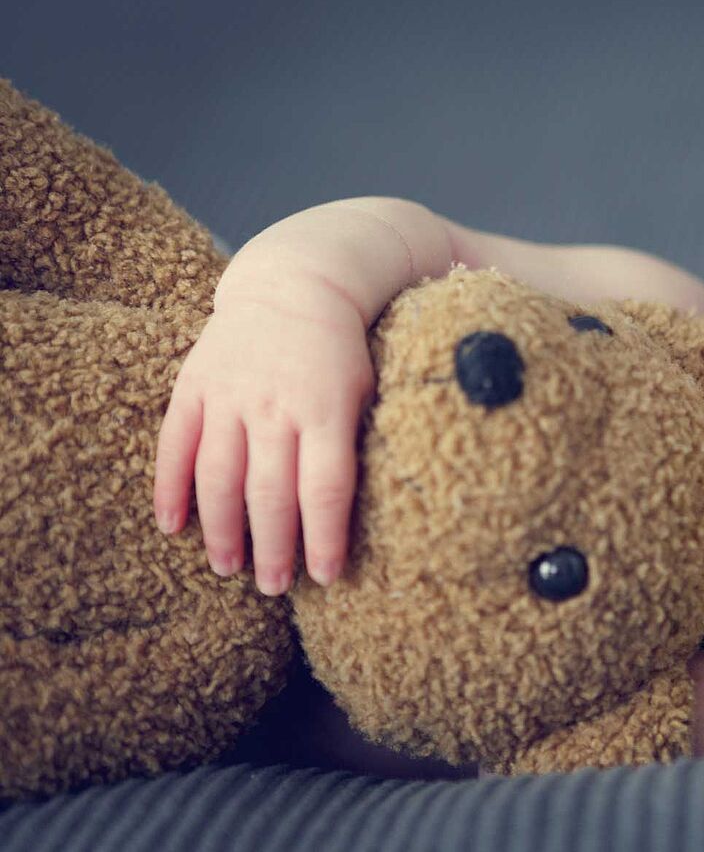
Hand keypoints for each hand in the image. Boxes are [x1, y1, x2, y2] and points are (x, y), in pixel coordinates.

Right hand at [153, 280, 374, 594]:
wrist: (295, 284)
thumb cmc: (341, 352)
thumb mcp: (364, 392)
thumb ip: (353, 446)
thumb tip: (352, 515)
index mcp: (325, 410)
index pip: (324, 488)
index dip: (323, 537)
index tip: (324, 577)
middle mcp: (274, 406)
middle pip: (269, 492)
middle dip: (272, 547)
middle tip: (273, 587)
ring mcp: (229, 396)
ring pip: (219, 476)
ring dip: (221, 530)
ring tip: (228, 569)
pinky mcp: (194, 386)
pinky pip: (175, 445)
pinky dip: (169, 489)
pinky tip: (172, 527)